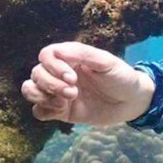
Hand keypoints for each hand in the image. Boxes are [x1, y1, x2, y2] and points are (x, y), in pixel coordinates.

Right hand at [21, 42, 154, 126]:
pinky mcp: (60, 111)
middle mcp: (60, 74)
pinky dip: (43, 109)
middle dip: (51, 84)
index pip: (46, 56)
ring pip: (31, 89)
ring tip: (63, 103)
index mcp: (70, 58)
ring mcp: (58, 93)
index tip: (73, 78)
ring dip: (41, 95)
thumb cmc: (121, 77)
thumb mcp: (106, 62)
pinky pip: (38, 110)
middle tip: (74, 93)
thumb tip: (56, 51)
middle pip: (36, 73)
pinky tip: (60, 110)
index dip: (53, 67)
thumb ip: (82, 54)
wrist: (132, 103)